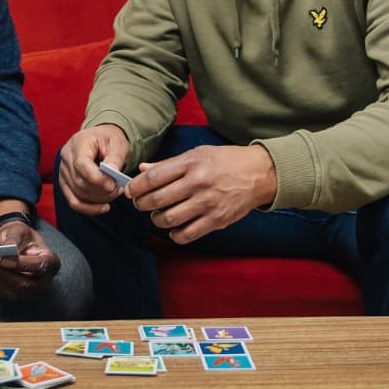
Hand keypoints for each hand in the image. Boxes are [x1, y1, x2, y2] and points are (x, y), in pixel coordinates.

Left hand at [0, 217, 60, 300]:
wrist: (15, 244)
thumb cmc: (20, 237)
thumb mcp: (18, 230)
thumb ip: (14, 238)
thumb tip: (7, 250)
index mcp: (51, 261)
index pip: (41, 266)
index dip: (23, 265)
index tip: (4, 260)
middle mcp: (44, 280)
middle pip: (25, 283)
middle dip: (3, 273)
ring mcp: (32, 290)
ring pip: (14, 291)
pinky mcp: (19, 295)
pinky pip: (5, 293)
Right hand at [56, 124, 131, 214]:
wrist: (99, 139)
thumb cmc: (108, 139)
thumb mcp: (117, 142)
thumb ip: (115, 156)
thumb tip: (112, 171)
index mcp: (78, 143)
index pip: (81, 165)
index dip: (97, 179)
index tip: (113, 184)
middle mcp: (66, 158)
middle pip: (80, 182)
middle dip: (102, 190)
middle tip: (119, 188)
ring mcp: (63, 172)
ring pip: (78, 193)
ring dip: (99, 198)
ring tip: (115, 192)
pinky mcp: (65, 184)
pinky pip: (74, 201)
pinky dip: (89, 208)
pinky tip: (104, 207)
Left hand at [130, 144, 277, 244]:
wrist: (259, 173)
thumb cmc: (225, 161)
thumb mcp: (197, 154)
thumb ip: (169, 164)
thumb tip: (143, 170)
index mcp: (191, 163)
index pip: (153, 177)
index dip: (136, 186)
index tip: (130, 191)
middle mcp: (198, 183)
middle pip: (157, 200)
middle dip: (142, 204)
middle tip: (140, 204)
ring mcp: (208, 203)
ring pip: (169, 219)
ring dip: (157, 220)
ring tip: (157, 215)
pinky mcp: (217, 220)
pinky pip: (187, 234)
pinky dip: (175, 235)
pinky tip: (174, 229)